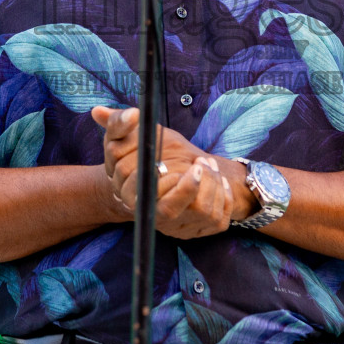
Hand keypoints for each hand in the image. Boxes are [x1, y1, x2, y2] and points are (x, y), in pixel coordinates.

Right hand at [90, 105, 237, 237]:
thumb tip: (132, 114)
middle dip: (187, 185)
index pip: (142, 193)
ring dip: (208, 186)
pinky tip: (220, 179)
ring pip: (195, 212)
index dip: (153, 176)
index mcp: (128, 193)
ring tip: (207, 164)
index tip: (164, 160)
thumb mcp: (127, 135)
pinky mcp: (198, 230)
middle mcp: (151, 214)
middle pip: (168, 209)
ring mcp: (175, 225)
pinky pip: (215, 219)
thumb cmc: (143, 153)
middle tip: (199, 164)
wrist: (162, 177)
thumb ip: (120, 123)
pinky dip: (223, 197)